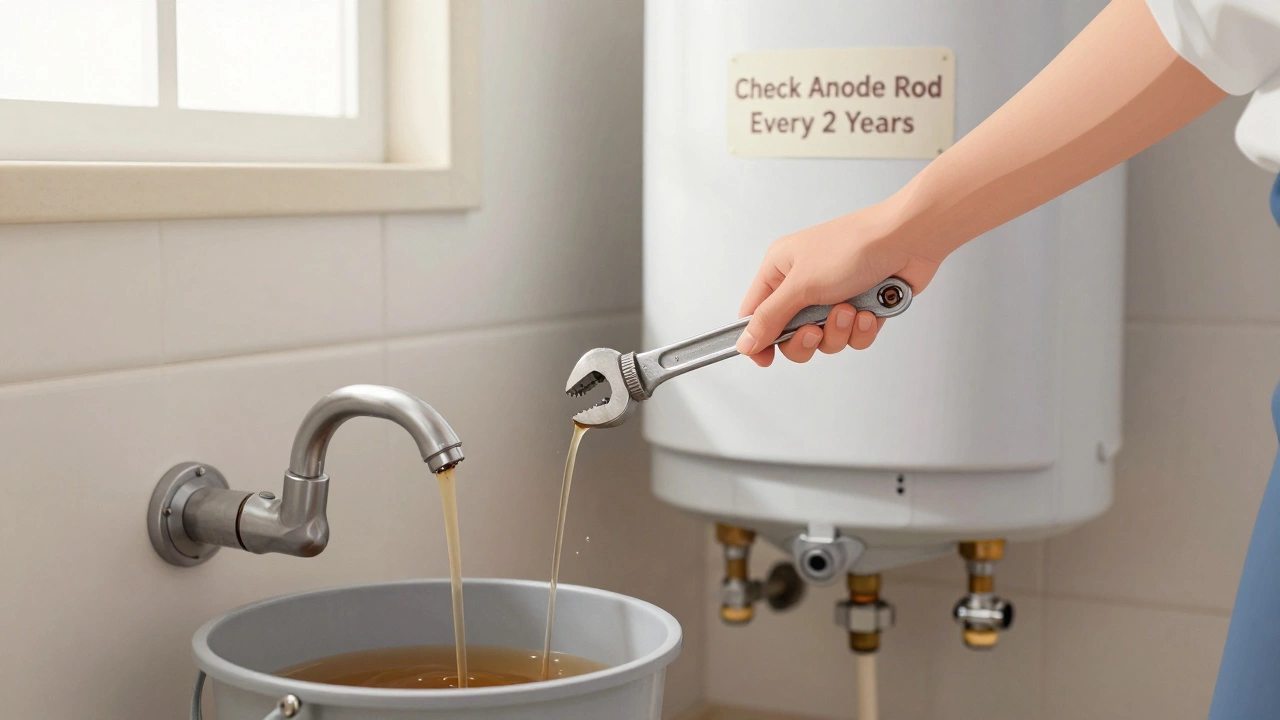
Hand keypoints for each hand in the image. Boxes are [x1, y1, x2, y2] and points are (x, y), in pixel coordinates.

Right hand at [735, 200, 942, 366]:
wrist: (908, 239)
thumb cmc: (853, 247)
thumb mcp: (801, 285)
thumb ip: (769, 318)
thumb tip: (744, 343)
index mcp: (780, 270)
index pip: (755, 313)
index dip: (758, 340)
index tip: (766, 360)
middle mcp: (804, 283)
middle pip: (790, 335)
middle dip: (806, 338)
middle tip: (815, 329)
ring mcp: (833, 296)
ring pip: (824, 340)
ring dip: (838, 331)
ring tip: (851, 309)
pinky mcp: (860, 307)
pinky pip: (852, 337)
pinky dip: (861, 329)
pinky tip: (869, 311)